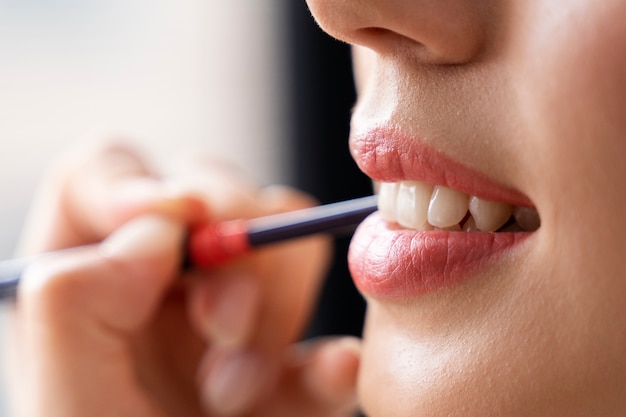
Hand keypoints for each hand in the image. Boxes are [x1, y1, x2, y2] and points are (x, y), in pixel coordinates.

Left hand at [4, 141, 359, 415]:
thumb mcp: (66, 401)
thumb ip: (78, 302)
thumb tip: (160, 227)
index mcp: (90, 281)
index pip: (110, 175)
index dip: (145, 184)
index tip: (181, 226)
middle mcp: (161, 289)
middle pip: (215, 197)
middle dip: (232, 255)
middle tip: (217, 330)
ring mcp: (230, 323)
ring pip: (283, 250)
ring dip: (272, 316)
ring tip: (235, 397)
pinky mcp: (285, 370)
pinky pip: (330, 331)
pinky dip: (332, 354)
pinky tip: (327, 380)